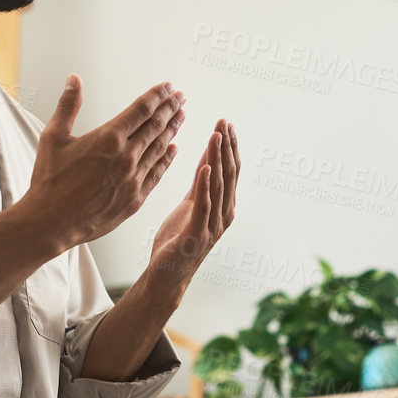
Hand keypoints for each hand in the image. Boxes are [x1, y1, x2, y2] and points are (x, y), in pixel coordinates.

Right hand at [25, 75, 184, 247]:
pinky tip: (174, 149)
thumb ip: (68, 106)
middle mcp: (126, 157)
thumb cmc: (49, 181)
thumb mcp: (53, 137)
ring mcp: (133, 179)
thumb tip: (74, 79)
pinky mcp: (135, 199)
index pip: (142, 110)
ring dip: (172, 130)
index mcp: (108, 138)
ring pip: (160, 148)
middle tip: (181, 97)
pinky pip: (157, 174)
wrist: (51, 223)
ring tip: (181, 117)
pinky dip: (167, 159)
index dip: (157, 95)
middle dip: (170, 109)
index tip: (168, 87)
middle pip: (156, 126)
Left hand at [149, 119, 238, 291]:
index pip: (231, 170)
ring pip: (219, 185)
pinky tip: (206, 168)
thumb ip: (201, 184)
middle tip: (225, 122)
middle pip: (229, 174)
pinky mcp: (197, 235)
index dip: (230, 146)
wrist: (166, 275)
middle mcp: (223, 215)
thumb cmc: (178, 240)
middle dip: (227, 146)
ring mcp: (212, 226)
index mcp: (223, 206)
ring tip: (216, 136)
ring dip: (218, 159)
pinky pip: (203, 206)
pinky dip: (206, 185)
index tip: (226, 123)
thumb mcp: (190, 205)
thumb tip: (208, 157)